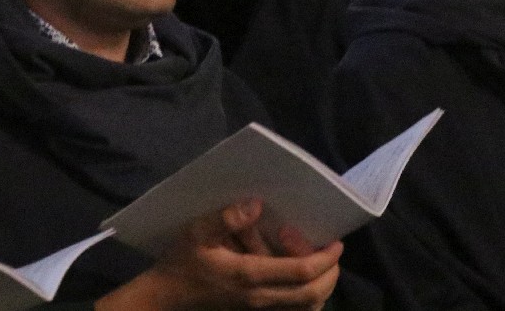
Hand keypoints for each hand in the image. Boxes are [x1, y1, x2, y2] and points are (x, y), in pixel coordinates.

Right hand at [98, 200, 341, 310]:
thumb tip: (257, 205)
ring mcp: (260, 310)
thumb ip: (226, 218)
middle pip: (313, 295)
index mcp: (250, 276)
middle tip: (330, 251)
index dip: (324, 259)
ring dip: (322, 287)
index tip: (336, 242)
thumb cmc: (182, 262)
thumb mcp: (197, 232)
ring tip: (321, 264)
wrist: (168, 297)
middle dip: (330, 273)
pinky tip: (302, 278)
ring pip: (307, 307)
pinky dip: (308, 297)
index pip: (302, 273)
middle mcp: (261, 298)